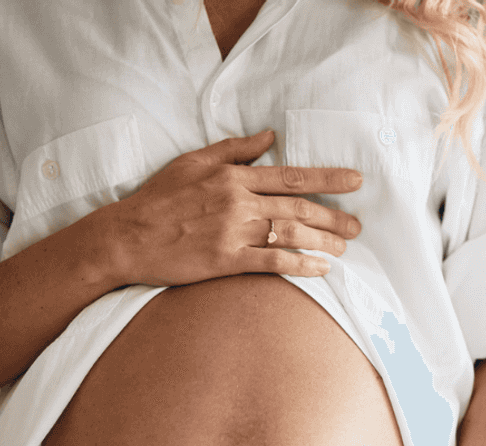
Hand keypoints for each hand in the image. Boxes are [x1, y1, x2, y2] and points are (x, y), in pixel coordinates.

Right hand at [93, 130, 362, 286]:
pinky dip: (301, 265)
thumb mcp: (193, 161)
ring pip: (291, 235)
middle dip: (334, 217)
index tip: (355, 181)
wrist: (127, 237)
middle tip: (357, 227)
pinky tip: (321, 270)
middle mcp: (238, 201)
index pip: (291, 175)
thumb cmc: (158, 198)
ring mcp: (233, 232)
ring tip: (343, 249)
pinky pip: (273, 262)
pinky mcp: (226, 260)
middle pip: (299, 208)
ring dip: (324, 242)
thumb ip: (234, 149)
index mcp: (233, 176)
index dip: (328, 178)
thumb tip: (269, 136)